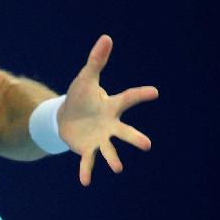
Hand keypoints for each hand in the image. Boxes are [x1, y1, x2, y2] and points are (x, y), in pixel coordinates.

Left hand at [57, 35, 158, 185]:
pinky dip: (86, 171)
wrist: (65, 116)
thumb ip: (97, 60)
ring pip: (109, 149)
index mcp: (112, 107)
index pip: (128, 99)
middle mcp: (109, 125)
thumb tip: (106, 37)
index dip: (140, 95)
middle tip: (147, 145)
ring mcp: (99, 138)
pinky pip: (88, 161)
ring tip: (118, 168)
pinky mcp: (86, 148)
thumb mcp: (86, 78)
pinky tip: (85, 182)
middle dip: (134, 138)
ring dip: (113, 158)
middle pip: (124, 132)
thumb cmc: (80, 96)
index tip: (154, 92)